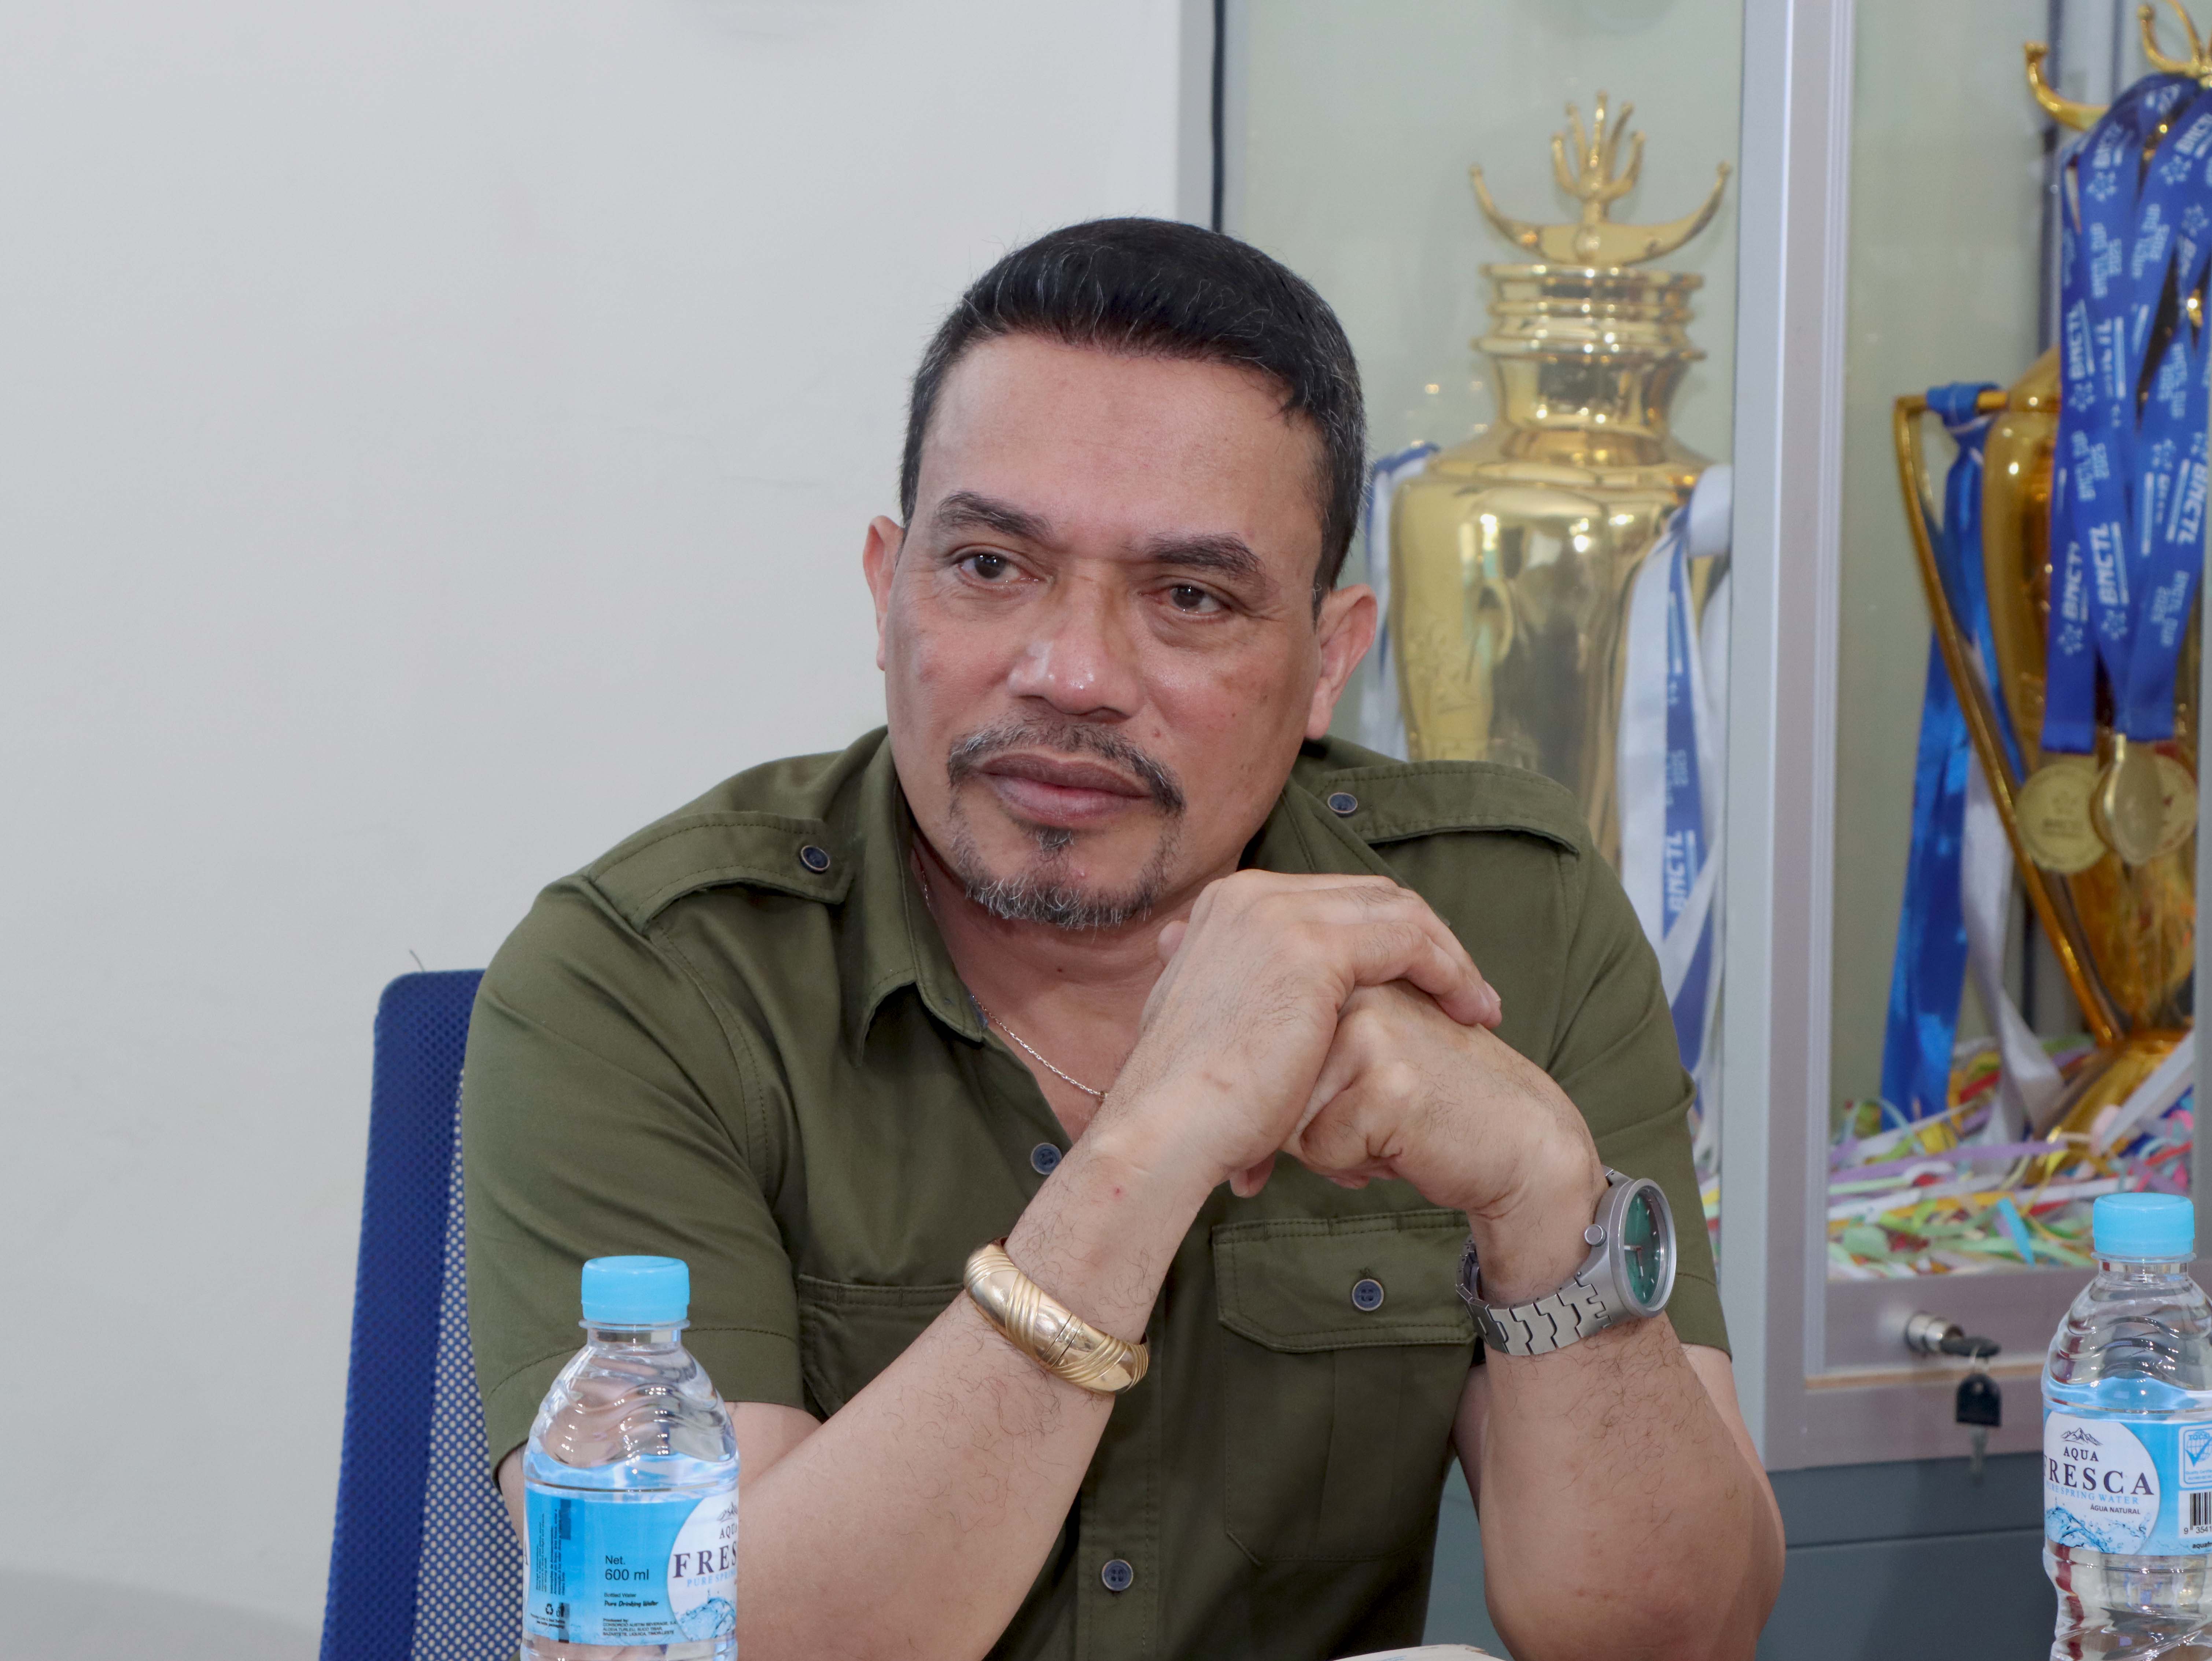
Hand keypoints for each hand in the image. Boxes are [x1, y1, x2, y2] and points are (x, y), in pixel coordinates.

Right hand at [1095, 871, 1499, 1199]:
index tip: (1423, 983)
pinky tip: (1471, 1009)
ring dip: (1449, 954)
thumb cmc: (1191, 1100)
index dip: (1387, 936)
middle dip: (1425, 939)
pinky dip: (1449, 970)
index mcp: (1227, 905)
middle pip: (1370, 894)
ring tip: (1480, 1005)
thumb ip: (1234, 994)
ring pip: (1398, 910)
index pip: (1332, 900)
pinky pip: (1408, 940)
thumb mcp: (1211, 1025)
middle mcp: (1252, 895)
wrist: (1168, 1129)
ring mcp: (1279, 915)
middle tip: (1465, 991)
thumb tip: (1244, 1004)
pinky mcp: (1311, 947)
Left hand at [1287, 982, 1605, 1303]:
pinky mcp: (1387, 1084)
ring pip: (1286, 1117)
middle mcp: (1356, 993)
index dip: (1289, 1098)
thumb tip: (1214, 1078)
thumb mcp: (1361, 1056)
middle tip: (1376, 1125)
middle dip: (1307, 1125)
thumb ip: (1304, 1044)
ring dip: (1329, 1147)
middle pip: (1273, 1082)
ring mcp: (1373, 1033)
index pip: (1269, 1050)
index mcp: (1347, 977)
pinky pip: (1320, 1149)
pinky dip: (1351, 1166)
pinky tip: (1402, 1151)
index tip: (1342, 1107)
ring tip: (1389, 1133)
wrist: (1520, 1143)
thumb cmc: (1431, 1105)